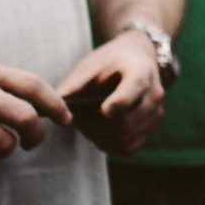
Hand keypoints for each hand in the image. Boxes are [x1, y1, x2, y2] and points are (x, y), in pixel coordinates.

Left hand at [56, 31, 163, 156]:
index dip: (116, 106)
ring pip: (125, 139)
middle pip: (124, 124)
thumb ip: (72, 87)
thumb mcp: (90, 65)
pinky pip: (129, 147)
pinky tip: (100, 131)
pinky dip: (110, 144)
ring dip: (100, 137)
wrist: (138, 57)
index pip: (132, 93)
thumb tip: (48, 112)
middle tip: (78, 119)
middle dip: (94, 127)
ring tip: (88, 123)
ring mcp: (156, 113)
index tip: (102, 109)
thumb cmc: (109, 61)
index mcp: (140, 71)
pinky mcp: (151, 128)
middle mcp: (154, 94)